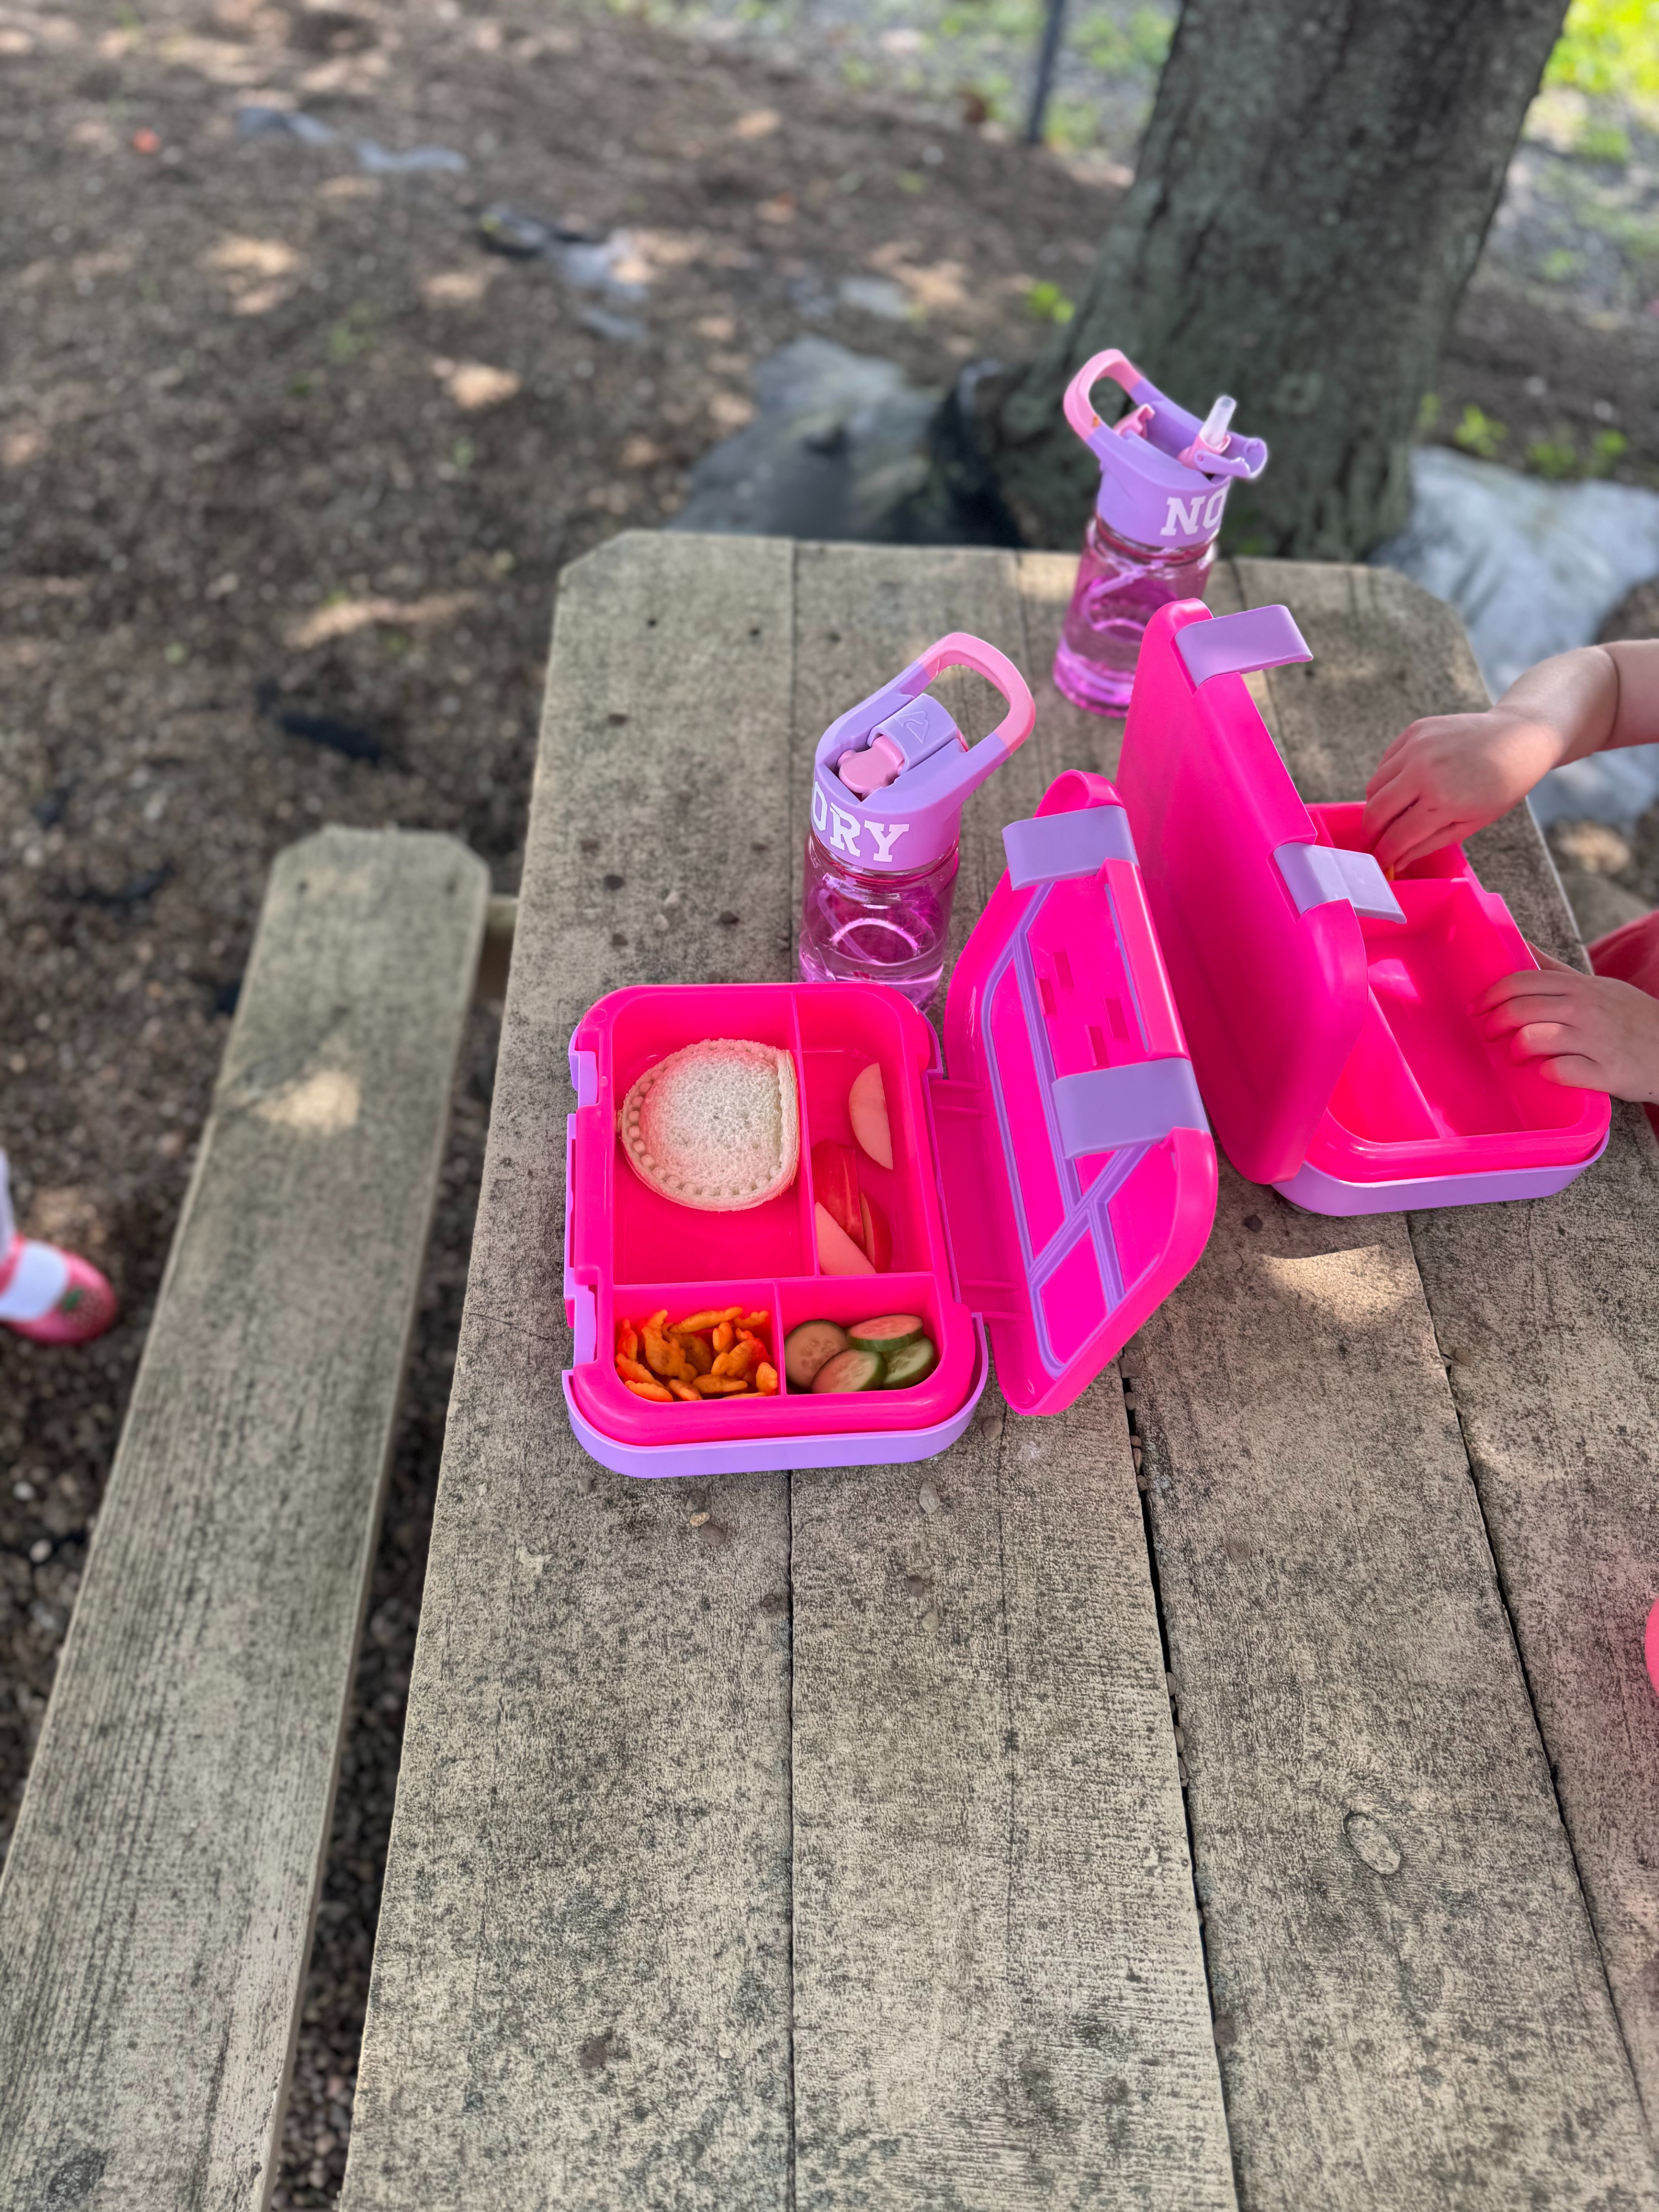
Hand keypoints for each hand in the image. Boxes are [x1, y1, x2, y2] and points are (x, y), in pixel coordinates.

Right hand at [1362, 707, 1566, 873]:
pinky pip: (1386, 763)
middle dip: (1370, 833)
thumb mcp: (1470, 823)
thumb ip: (1429, 843)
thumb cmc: (1501, 786)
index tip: (1379, 862)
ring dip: (1376, 806)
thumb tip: (1396, 861)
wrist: (1518, 738)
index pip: (1397, 836)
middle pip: (1377, 811)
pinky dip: (1387, 780)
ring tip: (1388, 816)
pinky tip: (1401, 788)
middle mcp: (1423, 772)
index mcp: (1442, 801)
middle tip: (1372, 842)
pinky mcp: (1415, 731)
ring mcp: (1416, 748)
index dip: (1384, 853)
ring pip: (1375, 786)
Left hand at [1476, 949, 1658, 1100]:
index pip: (1523, 981)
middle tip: (1489, 1034)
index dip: (1491, 994)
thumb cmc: (1629, 1018)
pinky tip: (1546, 1073)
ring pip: (1534, 1038)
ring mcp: (1596, 1042)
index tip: (1477, 1008)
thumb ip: (1556, 970)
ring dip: (1516, 1049)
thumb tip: (1521, 945)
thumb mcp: (1597, 987)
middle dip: (1494, 1023)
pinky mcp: (1607, 1073)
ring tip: (1517, 1056)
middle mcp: (1586, 1010)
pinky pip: (1561, 1071)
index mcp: (1580, 987)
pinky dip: (1546, 1074)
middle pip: (1521, 1008)